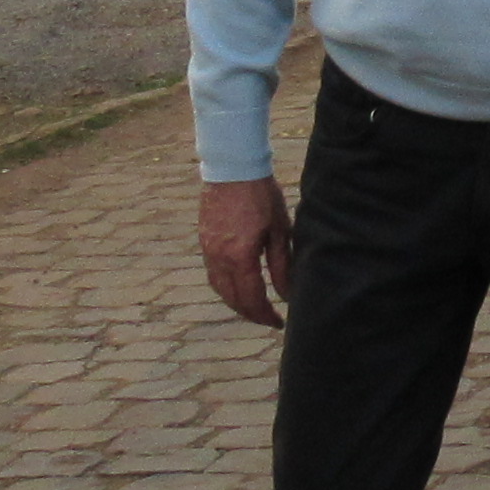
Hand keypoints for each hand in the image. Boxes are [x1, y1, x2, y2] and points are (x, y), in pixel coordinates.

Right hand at [201, 177, 296, 327]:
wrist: (233, 168)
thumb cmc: (261, 196)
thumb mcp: (279, 231)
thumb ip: (282, 266)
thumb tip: (286, 294)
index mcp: (240, 257)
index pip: (252, 299)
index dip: (265, 315)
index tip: (278, 322)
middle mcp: (219, 258)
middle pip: (232, 299)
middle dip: (250, 314)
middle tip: (268, 318)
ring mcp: (208, 250)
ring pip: (219, 289)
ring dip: (236, 303)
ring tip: (254, 307)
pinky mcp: (204, 241)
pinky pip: (213, 275)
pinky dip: (225, 287)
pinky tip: (238, 286)